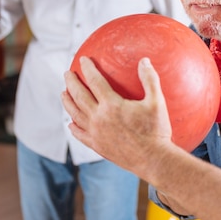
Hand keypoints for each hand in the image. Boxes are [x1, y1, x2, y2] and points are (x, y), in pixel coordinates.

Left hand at [61, 56, 173, 173]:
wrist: (153, 160)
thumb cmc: (157, 130)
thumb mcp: (157, 102)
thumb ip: (150, 79)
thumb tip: (144, 60)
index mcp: (112, 105)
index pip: (95, 81)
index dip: (88, 69)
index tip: (83, 60)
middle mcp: (99, 118)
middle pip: (79, 96)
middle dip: (71, 82)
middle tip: (67, 73)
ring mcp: (96, 134)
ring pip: (75, 114)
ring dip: (67, 102)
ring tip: (63, 93)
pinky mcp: (97, 146)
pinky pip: (80, 135)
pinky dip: (73, 128)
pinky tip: (71, 124)